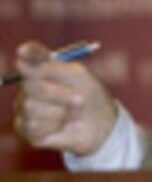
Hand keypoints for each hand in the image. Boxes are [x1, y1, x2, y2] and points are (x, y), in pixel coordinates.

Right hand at [13, 40, 117, 155]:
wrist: (100, 123)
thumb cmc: (90, 95)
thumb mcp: (78, 77)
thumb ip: (51, 68)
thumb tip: (21, 61)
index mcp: (42, 69)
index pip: (29, 55)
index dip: (28, 52)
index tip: (24, 52)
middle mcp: (28, 86)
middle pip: (30, 86)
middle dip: (58, 94)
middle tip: (79, 99)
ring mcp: (24, 107)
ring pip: (31, 108)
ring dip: (60, 112)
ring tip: (72, 113)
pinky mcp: (25, 128)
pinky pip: (33, 126)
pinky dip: (54, 126)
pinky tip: (62, 124)